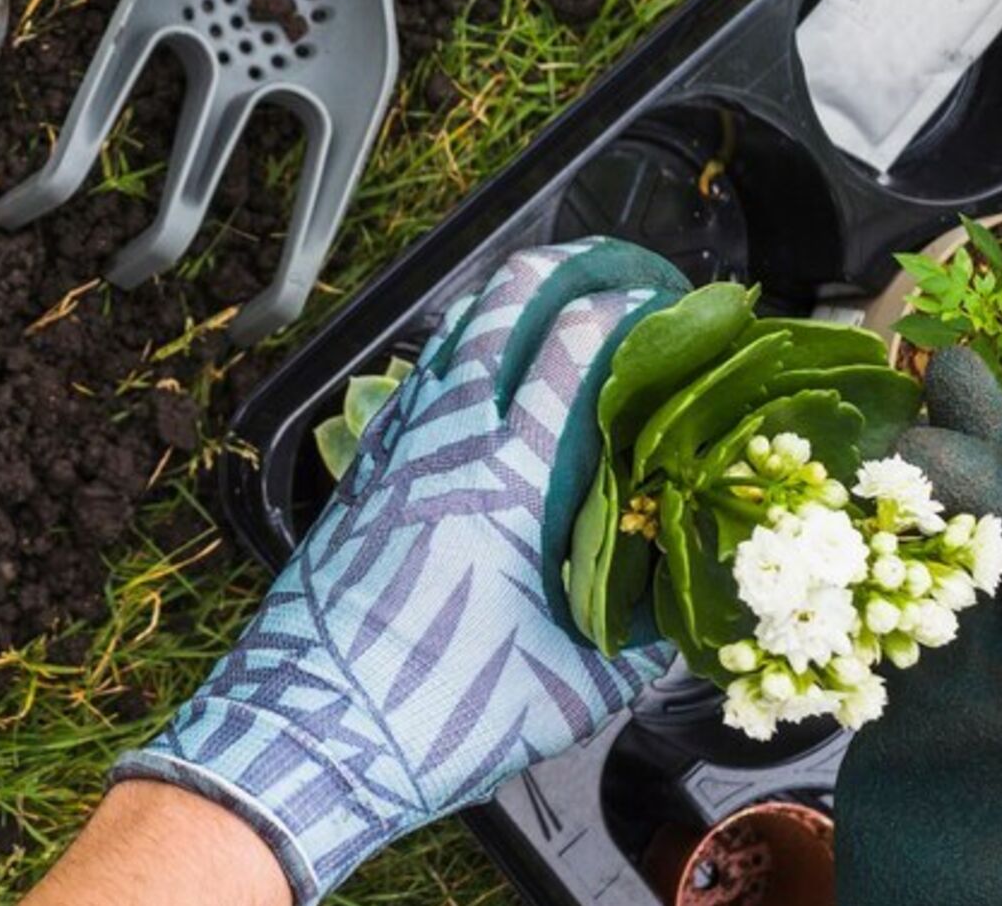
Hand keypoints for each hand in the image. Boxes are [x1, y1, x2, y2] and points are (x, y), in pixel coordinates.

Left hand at [114, 239, 690, 903]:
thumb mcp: (574, 688)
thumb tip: (691, 611)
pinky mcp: (361, 472)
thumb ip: (644, 640)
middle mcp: (446, 439)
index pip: (576, 344)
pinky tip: (482, 378)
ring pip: (452, 333)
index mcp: (509, 477)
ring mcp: (394, 448)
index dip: (633, 308)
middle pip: (505, 302)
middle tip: (620, 272)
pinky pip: (415, 382)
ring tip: (558, 303)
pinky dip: (457, 355)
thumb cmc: (439, 713)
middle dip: (569, 267)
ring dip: (508, 303)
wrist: (310, 733)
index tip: (679, 308)